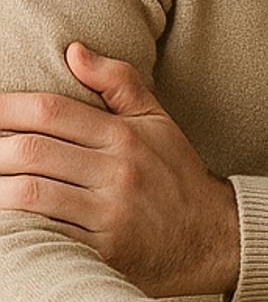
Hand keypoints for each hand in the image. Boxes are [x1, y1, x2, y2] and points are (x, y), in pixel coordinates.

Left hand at [0, 42, 239, 295]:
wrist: (214, 237)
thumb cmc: (177, 175)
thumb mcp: (158, 122)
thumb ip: (119, 83)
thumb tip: (74, 50)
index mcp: (126, 135)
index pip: (51, 111)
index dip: (4, 107)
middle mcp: (118, 171)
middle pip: (32, 151)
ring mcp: (111, 213)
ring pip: (31, 193)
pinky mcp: (105, 251)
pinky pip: (47, 234)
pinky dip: (17, 225)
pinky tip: (5, 219)